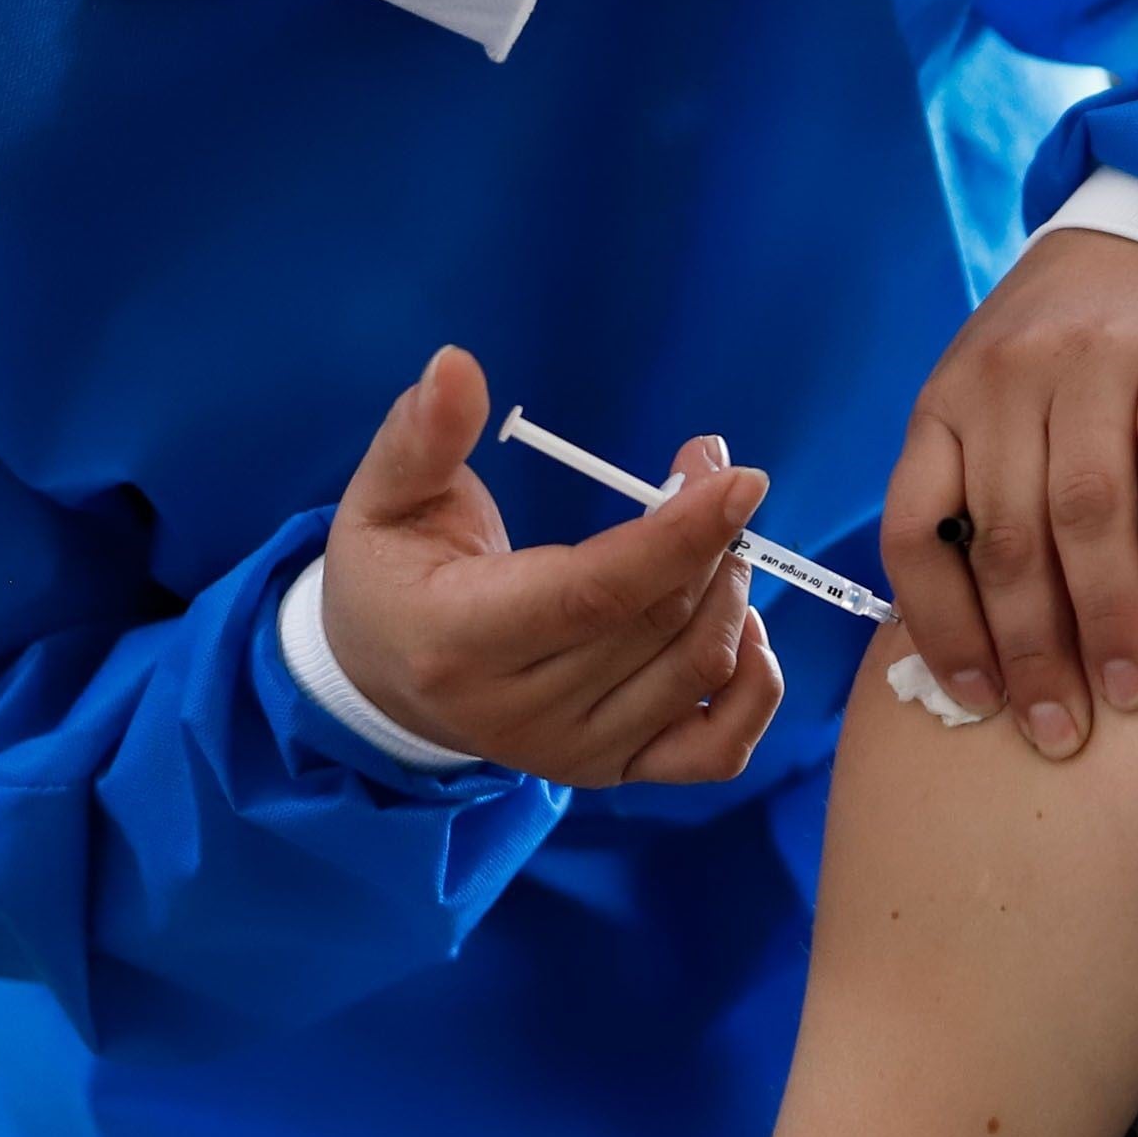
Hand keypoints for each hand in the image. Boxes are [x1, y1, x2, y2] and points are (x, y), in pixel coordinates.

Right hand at [317, 348, 785, 787]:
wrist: (382, 682)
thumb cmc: (392, 574)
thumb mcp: (385, 497)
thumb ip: (423, 434)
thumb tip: (456, 364)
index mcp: (459, 640)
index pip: (592, 593)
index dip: (676, 537)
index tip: (737, 478)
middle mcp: (520, 713)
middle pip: (656, 625)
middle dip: (710, 539)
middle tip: (713, 472)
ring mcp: (572, 754)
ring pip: (696, 672)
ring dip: (733, 592)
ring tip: (720, 534)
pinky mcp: (611, 772)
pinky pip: (717, 751)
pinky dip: (755, 690)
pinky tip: (744, 626)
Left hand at [881, 230, 1137, 761]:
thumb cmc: (1061, 354)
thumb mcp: (988, 407)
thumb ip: (974, 496)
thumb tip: (974, 646)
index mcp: (943, 408)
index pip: (916, 531)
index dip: (941, 630)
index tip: (977, 705)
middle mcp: (1005, 381)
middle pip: (1007, 537)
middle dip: (1034, 649)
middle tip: (1063, 730)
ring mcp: (1092, 361)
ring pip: (1086, 507)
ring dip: (1110, 612)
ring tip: (1133, 687)